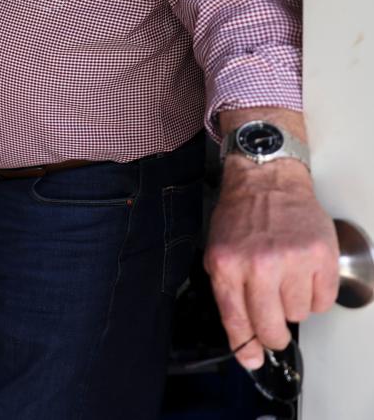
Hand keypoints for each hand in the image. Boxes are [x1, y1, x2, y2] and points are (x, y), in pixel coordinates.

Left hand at [205, 156, 338, 367]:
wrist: (266, 182)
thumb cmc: (240, 218)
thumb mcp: (218, 252)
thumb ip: (227, 292)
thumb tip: (243, 336)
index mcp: (227, 266)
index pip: (236, 320)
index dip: (246, 347)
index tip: (252, 360)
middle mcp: (259, 265)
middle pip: (271, 326)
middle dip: (273, 335)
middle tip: (275, 329)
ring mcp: (292, 261)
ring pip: (299, 314)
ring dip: (293, 305)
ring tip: (286, 280)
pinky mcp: (320, 256)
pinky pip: (323, 300)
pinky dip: (315, 295)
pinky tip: (304, 276)